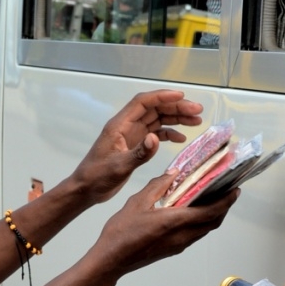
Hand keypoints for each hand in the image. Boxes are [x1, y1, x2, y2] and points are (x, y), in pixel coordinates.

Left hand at [69, 90, 203, 205]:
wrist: (86, 189)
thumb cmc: (96, 177)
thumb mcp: (118, 167)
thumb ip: (138, 153)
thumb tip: (156, 138)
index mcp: (119, 125)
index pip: (143, 102)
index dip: (162, 96)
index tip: (182, 96)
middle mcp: (126, 126)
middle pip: (154, 109)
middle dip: (176, 107)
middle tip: (198, 110)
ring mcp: (131, 135)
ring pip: (157, 120)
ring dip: (176, 119)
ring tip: (196, 121)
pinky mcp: (135, 145)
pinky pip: (155, 134)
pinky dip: (169, 134)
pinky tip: (181, 138)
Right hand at [87, 169, 239, 283]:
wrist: (111, 260)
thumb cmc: (121, 231)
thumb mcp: (138, 202)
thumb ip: (158, 186)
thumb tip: (174, 173)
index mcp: (176, 221)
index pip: (211, 211)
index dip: (226, 201)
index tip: (235, 189)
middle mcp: (182, 236)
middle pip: (213, 222)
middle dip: (224, 207)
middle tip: (227, 191)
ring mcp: (179, 245)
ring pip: (205, 230)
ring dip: (214, 216)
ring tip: (214, 199)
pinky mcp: (173, 249)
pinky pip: (195, 234)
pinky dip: (201, 222)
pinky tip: (194, 212)